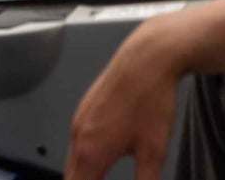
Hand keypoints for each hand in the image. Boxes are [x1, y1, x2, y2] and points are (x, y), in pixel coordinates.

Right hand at [66, 24, 184, 179]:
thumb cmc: (151, 98)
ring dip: (83, 171)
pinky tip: (104, 150)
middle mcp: (79, 136)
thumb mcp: (155, 151)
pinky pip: (78, 137)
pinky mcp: (86, 106)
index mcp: (91, 153)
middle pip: (70, 176)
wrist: (149, 57)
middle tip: (101, 179)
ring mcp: (80, 118)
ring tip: (100, 175)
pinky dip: (86, 152)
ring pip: (72, 157)